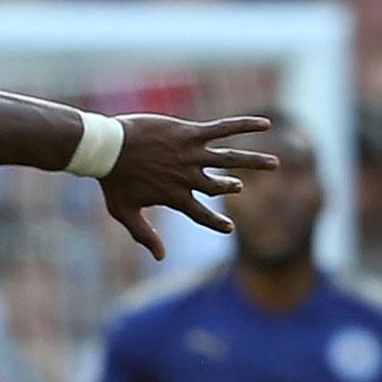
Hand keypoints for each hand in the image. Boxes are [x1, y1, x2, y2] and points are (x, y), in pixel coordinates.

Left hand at [100, 114, 278, 259]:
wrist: (106, 148)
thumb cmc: (112, 180)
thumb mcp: (123, 212)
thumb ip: (143, 235)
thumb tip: (160, 257)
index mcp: (174, 197)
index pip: (201, 214)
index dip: (215, 222)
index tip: (229, 229)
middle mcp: (187, 178)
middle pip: (217, 185)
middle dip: (232, 186)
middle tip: (240, 186)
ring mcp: (191, 155)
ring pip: (229, 159)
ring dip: (253, 161)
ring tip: (275, 163)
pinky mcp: (190, 134)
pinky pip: (223, 128)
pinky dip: (245, 125)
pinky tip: (265, 124)